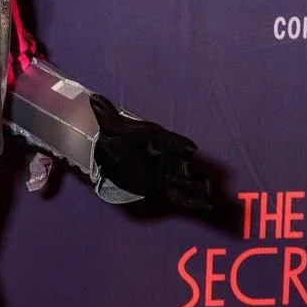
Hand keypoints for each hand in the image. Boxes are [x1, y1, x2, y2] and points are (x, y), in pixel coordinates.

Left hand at [89, 93, 214, 215]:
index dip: (180, 145)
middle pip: (181, 162)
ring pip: (185, 180)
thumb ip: (106, 115)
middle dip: (189, 169)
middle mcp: (166, 155)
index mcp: (156, 139)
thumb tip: (95, 99)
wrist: (113, 152)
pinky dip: (193, 200)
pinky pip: (180, 195)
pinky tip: (206, 206)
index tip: (191, 149)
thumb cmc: (117, 137)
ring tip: (211, 193)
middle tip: (195, 175)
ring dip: (197, 186)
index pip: (171, 141)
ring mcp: (167, 172)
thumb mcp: (111, 126)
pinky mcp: (164, 187)